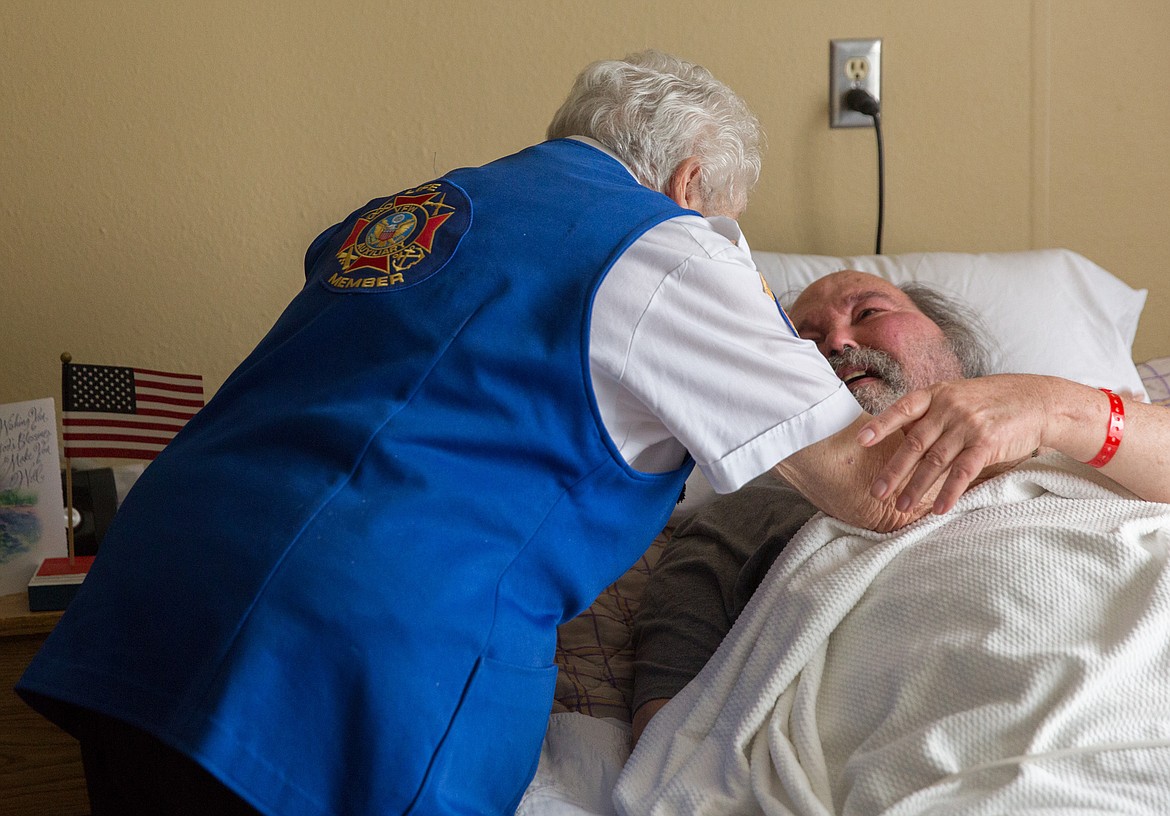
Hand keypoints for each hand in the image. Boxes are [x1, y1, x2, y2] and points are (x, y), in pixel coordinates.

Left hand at [856, 375, 1052, 514]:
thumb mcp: (958, 396)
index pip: (902, 409)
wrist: (1038, 401)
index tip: (860, 441)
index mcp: (936, 394)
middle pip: (914, 443)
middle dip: (893, 471)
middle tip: (876, 492)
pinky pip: (962, 472)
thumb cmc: (992, 401)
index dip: (880, 425)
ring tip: (900, 506)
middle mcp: (948, 408)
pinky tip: (938, 509)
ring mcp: (967, 425)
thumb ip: (932, 413)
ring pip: (934, 461)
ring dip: (915, 487)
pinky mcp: (987, 443)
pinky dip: (949, 492)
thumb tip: (901, 436)